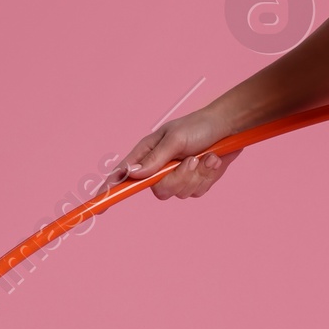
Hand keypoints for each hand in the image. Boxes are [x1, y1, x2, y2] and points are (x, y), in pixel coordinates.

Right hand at [108, 112, 237, 202]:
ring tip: (205, 156)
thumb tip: (132, 175)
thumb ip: (155, 159)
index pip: (123, 174)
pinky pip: (197, 191)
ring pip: (181, 193)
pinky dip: (208, 176)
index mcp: (147, 153)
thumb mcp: (175, 139)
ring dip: (197, 175)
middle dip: (179, 178)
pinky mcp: (195, 182)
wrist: (228, 127)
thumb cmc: (198, 126)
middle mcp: (159, 167)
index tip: (100, 202)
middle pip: (159, 190)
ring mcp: (177, 177)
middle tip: (191, 160)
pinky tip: (213, 161)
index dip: (111, 189)